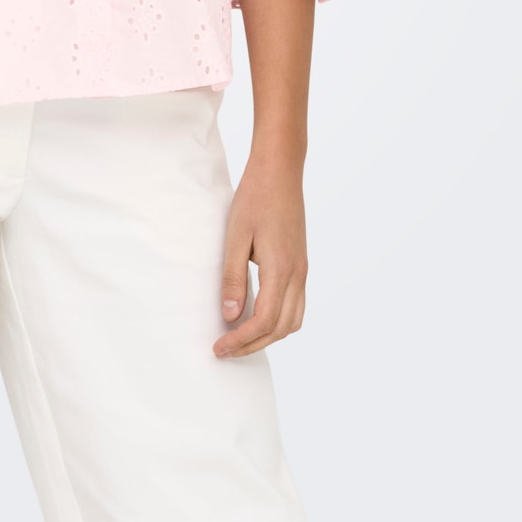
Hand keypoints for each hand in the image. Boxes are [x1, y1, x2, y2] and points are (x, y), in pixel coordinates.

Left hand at [213, 149, 308, 357]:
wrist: (280, 171)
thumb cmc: (255, 198)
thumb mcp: (235, 236)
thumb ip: (233, 277)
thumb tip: (230, 315)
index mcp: (280, 269)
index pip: (264, 321)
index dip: (242, 340)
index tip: (219, 347)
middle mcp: (297, 274)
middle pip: (281, 328)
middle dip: (253, 345)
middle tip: (225, 350)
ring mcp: (302, 270)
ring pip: (293, 321)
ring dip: (268, 336)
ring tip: (240, 339)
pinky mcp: (301, 264)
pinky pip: (296, 305)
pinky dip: (279, 321)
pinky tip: (258, 317)